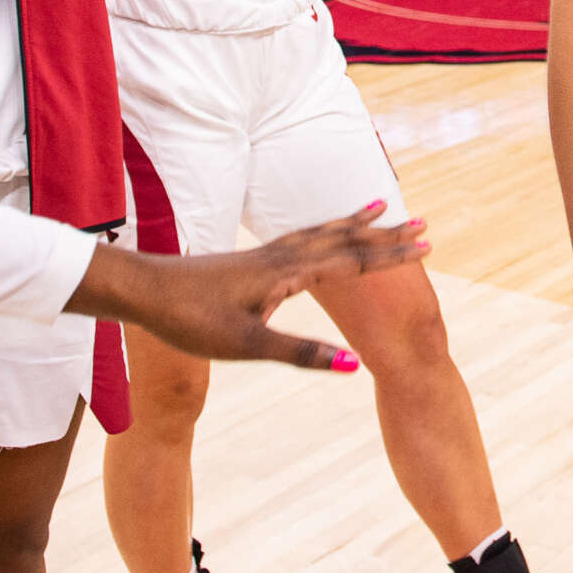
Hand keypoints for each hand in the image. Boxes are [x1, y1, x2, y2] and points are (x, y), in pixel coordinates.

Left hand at [66, 200, 427, 368]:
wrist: (144, 291)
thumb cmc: (192, 320)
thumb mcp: (248, 346)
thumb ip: (302, 353)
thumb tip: (354, 365)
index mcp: (289, 274)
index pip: (352, 262)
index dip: (391, 256)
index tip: (427, 246)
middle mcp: (284, 255)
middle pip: (345, 240)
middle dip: (386, 234)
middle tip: (423, 223)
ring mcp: (267, 253)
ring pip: (324, 232)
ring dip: (357, 223)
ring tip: (381, 207)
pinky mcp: (253, 257)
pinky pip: (303, 235)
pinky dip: (325, 227)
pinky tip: (322, 231)